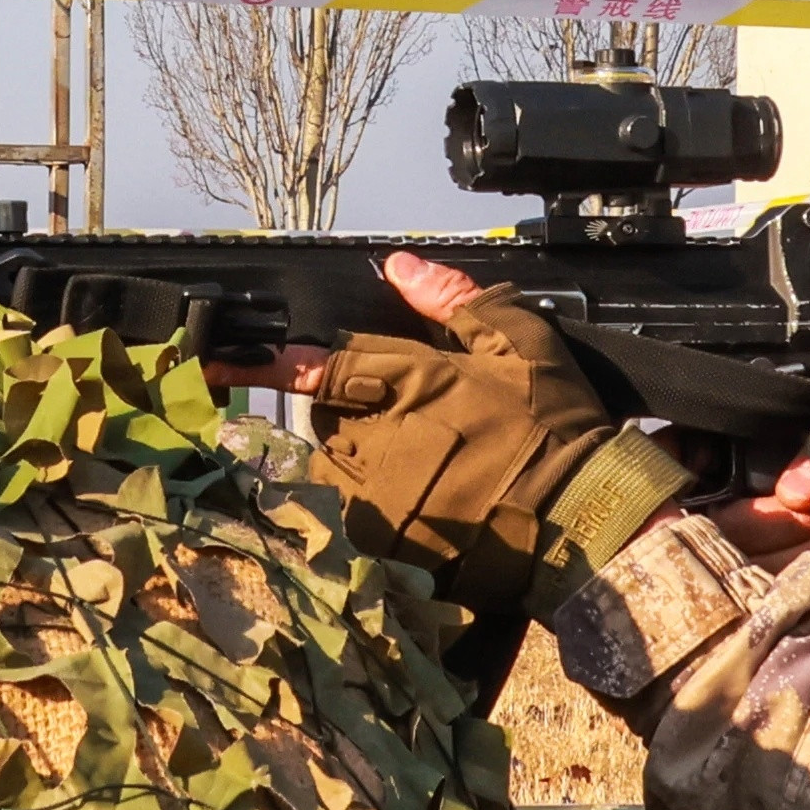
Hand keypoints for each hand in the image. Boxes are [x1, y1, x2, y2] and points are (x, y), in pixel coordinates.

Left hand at [303, 265, 686, 639]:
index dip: (276, 363)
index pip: (327, 364)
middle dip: (349, 415)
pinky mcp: (388, 544)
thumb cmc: (558, 429)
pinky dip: (364, 512)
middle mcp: (385, 437)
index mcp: (416, 381)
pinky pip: (349, 521)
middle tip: (403, 425)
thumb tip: (401, 264)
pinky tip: (407, 513)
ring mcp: (382, 495)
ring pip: (333, 470)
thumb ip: (457, 300)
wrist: (586, 522)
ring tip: (415, 473)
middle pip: (327, 419)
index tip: (223, 361)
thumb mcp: (524, 344)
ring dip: (354, 465)